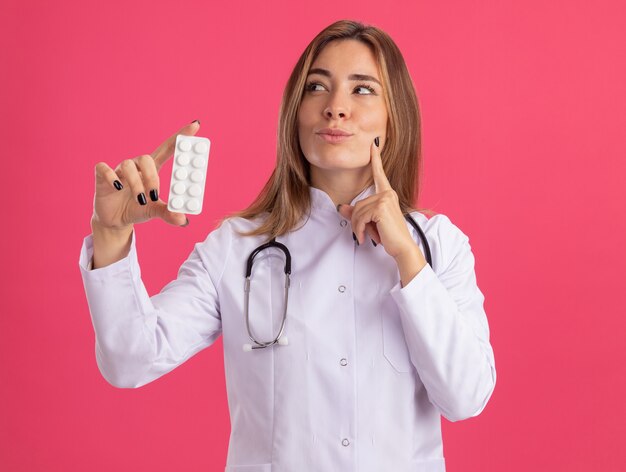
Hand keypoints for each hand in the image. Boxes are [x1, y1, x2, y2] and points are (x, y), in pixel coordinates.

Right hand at [91, 121, 199, 229]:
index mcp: (152, 171)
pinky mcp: (102, 176)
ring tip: (141, 201)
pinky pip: (104, 168)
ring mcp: (119, 170)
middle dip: (152, 177)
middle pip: (146, 158)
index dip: (179, 136)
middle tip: (155, 195)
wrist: (115, 221)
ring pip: (128, 166)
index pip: (167, 149)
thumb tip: (183, 220)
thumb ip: (167, 213)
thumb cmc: (137, 209)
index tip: (195, 125)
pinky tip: (117, 187)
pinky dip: (111, 176)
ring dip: (136, 184)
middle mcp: (136, 167)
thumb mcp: (154, 212)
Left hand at [338, 138, 418, 260]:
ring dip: (357, 227)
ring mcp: (385, 199)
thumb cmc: (389, 235)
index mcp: (388, 195)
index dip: (376, 159)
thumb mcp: (370, 222)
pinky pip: (360, 217)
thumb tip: (340, 207)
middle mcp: (388, 194)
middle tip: (363, 233)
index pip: (379, 175)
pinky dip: (359, 230)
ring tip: (365, 236)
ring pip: (358, 211)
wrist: (402, 247)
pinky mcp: (381, 207)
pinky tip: (364, 237)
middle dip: (357, 221)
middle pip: (359, 203)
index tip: (374, 144)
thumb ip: (356, 213)